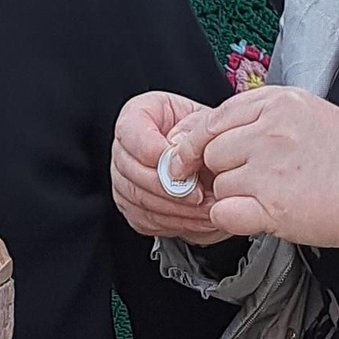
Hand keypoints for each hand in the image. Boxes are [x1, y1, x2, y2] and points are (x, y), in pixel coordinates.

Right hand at [111, 91, 229, 245]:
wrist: (214, 162)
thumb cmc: (206, 137)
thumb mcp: (206, 122)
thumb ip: (192, 131)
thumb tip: (175, 153)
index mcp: (137, 116)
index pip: (130, 133)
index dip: (153, 151)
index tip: (179, 164)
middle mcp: (123, 149)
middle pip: (131, 171)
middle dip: (169, 187)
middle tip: (199, 193)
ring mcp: (124, 180)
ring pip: (139, 199)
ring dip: (176, 208)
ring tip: (206, 208)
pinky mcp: (133, 207)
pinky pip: (146, 220)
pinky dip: (175, 222)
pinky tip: (198, 218)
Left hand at [167, 86, 338, 277]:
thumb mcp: (305, 113)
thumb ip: (257, 116)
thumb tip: (204, 131)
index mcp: (276, 103)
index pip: (212, 118)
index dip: (201, 141)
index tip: (199, 156)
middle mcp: (270, 132)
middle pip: (210, 151)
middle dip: (222, 169)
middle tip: (251, 179)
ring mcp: (270, 170)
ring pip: (218, 184)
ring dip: (234, 195)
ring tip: (269, 195)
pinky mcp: (272, 207)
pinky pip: (223, 213)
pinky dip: (232, 218)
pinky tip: (256, 215)